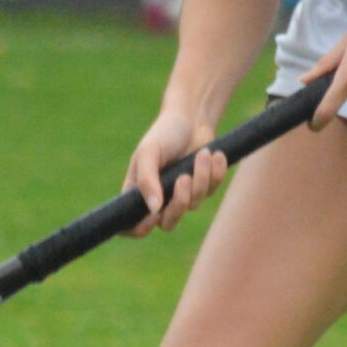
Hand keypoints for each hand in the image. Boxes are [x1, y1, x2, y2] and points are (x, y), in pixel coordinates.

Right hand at [121, 106, 228, 237]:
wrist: (192, 117)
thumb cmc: (164, 132)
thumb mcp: (149, 151)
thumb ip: (147, 180)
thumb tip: (153, 210)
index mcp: (138, 191)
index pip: (130, 227)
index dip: (139, 229)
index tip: (153, 214)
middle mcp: (158, 198)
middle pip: (167, 224)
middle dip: (179, 203)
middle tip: (183, 178)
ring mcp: (182, 195)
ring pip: (193, 205)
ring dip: (200, 177)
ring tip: (202, 154)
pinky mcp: (203, 187)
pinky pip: (212, 191)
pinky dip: (215, 172)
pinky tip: (214, 155)